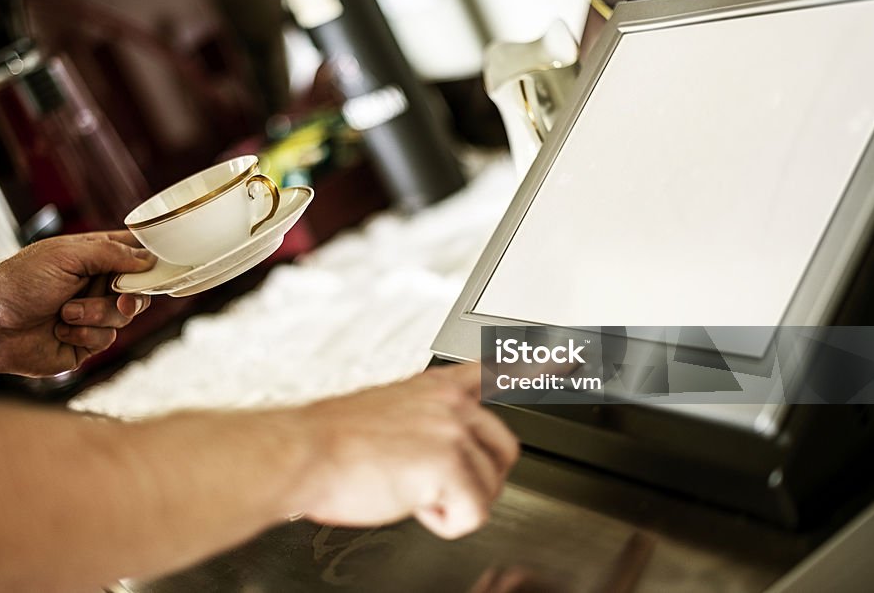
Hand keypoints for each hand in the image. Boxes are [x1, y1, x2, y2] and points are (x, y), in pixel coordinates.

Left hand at [0, 231, 156, 376]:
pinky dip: (85, 333)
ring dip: (96, 314)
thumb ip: (110, 253)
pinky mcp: (87, 341)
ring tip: (65, 313)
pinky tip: (60, 329)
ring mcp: (93, 313)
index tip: (158, 265)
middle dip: (130, 294)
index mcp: (91, 256)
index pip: (132, 250)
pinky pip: (107, 338)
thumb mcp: (66, 256)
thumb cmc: (19, 283)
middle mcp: (95, 284)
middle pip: (138, 287)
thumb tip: (147, 259)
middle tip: (120, 296)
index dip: (149, 257)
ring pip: (124, 315)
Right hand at [293, 364, 518, 538]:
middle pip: (505, 450)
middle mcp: (450, 404)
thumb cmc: (330, 444)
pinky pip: (471, 513)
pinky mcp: (450, 463)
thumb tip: (423, 451)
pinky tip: (410, 502)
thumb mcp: (383, 415)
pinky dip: (442, 521)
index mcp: (434, 389)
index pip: (497, 370)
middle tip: (433, 485)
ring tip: (406, 489)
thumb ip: (418, 423)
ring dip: (451, 501)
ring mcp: (452, 430)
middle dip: (476, 478)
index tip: (572, 352)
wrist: (302, 454)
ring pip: (487, 488)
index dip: (540, 362)